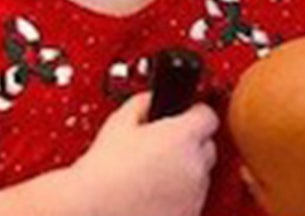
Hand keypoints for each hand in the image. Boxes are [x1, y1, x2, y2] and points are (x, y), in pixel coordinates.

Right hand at [65, 92, 217, 215]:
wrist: (97, 209)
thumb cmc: (104, 171)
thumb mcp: (117, 123)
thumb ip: (141, 104)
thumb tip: (149, 100)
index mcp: (181, 136)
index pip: (207, 115)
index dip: (193, 112)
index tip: (182, 114)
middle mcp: (195, 165)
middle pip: (207, 145)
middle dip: (189, 143)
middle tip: (161, 146)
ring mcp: (196, 192)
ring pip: (200, 173)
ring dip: (184, 170)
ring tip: (151, 172)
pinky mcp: (192, 213)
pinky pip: (193, 197)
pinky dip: (179, 193)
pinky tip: (153, 191)